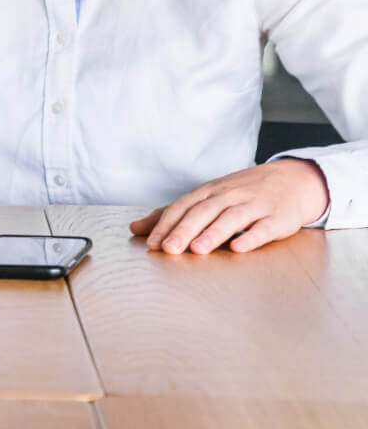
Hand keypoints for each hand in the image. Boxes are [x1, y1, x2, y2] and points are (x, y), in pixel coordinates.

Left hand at [130, 159, 329, 254]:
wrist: (293, 180)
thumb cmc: (242, 192)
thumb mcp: (206, 197)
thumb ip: (173, 214)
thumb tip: (136, 229)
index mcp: (208, 192)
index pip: (182, 207)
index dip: (166, 224)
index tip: (152, 244)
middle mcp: (229, 196)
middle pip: (203, 212)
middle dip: (184, 230)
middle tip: (169, 249)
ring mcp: (254, 206)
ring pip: (231, 218)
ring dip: (213, 234)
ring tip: (197, 249)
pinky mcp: (278, 218)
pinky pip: (263, 228)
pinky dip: (250, 238)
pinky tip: (238, 248)